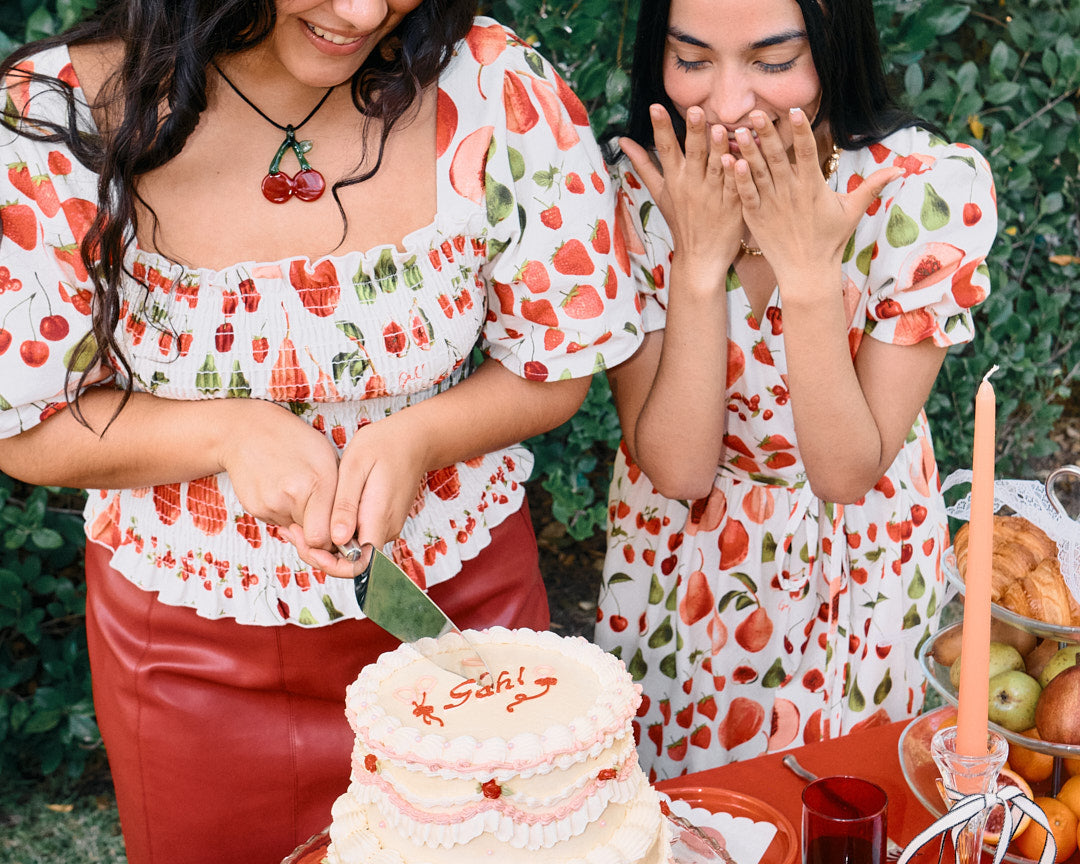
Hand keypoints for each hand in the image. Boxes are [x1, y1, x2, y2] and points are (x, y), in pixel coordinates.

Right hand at [216, 399, 340, 548]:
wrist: (247, 431)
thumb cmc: (295, 440)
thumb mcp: (329, 458)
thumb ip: (340, 495)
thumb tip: (345, 531)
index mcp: (318, 482)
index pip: (324, 538)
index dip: (334, 540)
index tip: (338, 532)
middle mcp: (291, 497)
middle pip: (311, 538)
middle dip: (319, 530)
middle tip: (321, 513)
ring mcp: (269, 504)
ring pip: (295, 531)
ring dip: (301, 520)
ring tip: (299, 492)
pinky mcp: (255, 508)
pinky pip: (278, 522)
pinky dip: (285, 513)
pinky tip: (283, 491)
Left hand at [291, 411, 428, 578]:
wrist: (412, 440)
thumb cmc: (383, 446)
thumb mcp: (356, 467)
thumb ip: (346, 505)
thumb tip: (336, 539)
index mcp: (379, 518)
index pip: (358, 563)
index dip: (330, 564)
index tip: (308, 546)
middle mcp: (386, 529)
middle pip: (352, 561)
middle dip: (319, 555)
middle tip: (292, 532)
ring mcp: (387, 526)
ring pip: (353, 551)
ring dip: (325, 546)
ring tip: (297, 525)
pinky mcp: (383, 521)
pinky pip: (358, 537)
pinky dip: (335, 535)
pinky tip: (316, 518)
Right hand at [620, 104, 743, 283]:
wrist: (700, 257)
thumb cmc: (680, 222)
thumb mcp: (660, 193)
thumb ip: (644, 165)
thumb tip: (623, 140)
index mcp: (674, 180)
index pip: (664, 149)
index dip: (660, 128)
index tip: (656, 107)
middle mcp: (691, 185)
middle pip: (692, 154)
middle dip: (693, 132)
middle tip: (694, 110)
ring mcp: (712, 196)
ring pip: (716, 167)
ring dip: (717, 148)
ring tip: (718, 128)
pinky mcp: (733, 206)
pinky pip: (735, 186)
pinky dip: (737, 174)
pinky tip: (739, 159)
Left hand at [731, 108, 901, 286]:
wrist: (806, 273)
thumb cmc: (830, 241)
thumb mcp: (853, 211)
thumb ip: (872, 186)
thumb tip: (902, 168)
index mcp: (813, 187)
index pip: (807, 152)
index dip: (801, 130)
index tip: (793, 110)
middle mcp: (791, 192)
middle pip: (778, 157)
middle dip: (766, 133)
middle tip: (755, 112)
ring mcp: (771, 205)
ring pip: (758, 171)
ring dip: (748, 150)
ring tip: (738, 130)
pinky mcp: (756, 217)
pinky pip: (746, 194)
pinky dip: (738, 178)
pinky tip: (730, 161)